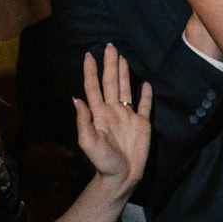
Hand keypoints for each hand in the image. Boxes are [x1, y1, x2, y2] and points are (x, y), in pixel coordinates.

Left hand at [75, 45, 154, 198]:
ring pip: (125, 89)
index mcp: (99, 113)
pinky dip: (145, 94)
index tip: (89, 55)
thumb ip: (84, 121)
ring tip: (122, 57)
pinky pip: (144, 105)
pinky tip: (145, 83)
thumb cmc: (103, 161)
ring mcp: (128, 116)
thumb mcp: (89, 142)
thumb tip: (77, 99)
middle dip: (109, 64)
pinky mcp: (142, 124)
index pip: (94, 87)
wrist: (123, 175)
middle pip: (110, 82)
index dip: (91, 71)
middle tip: (110, 46)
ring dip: (123, 73)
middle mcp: (113, 110)